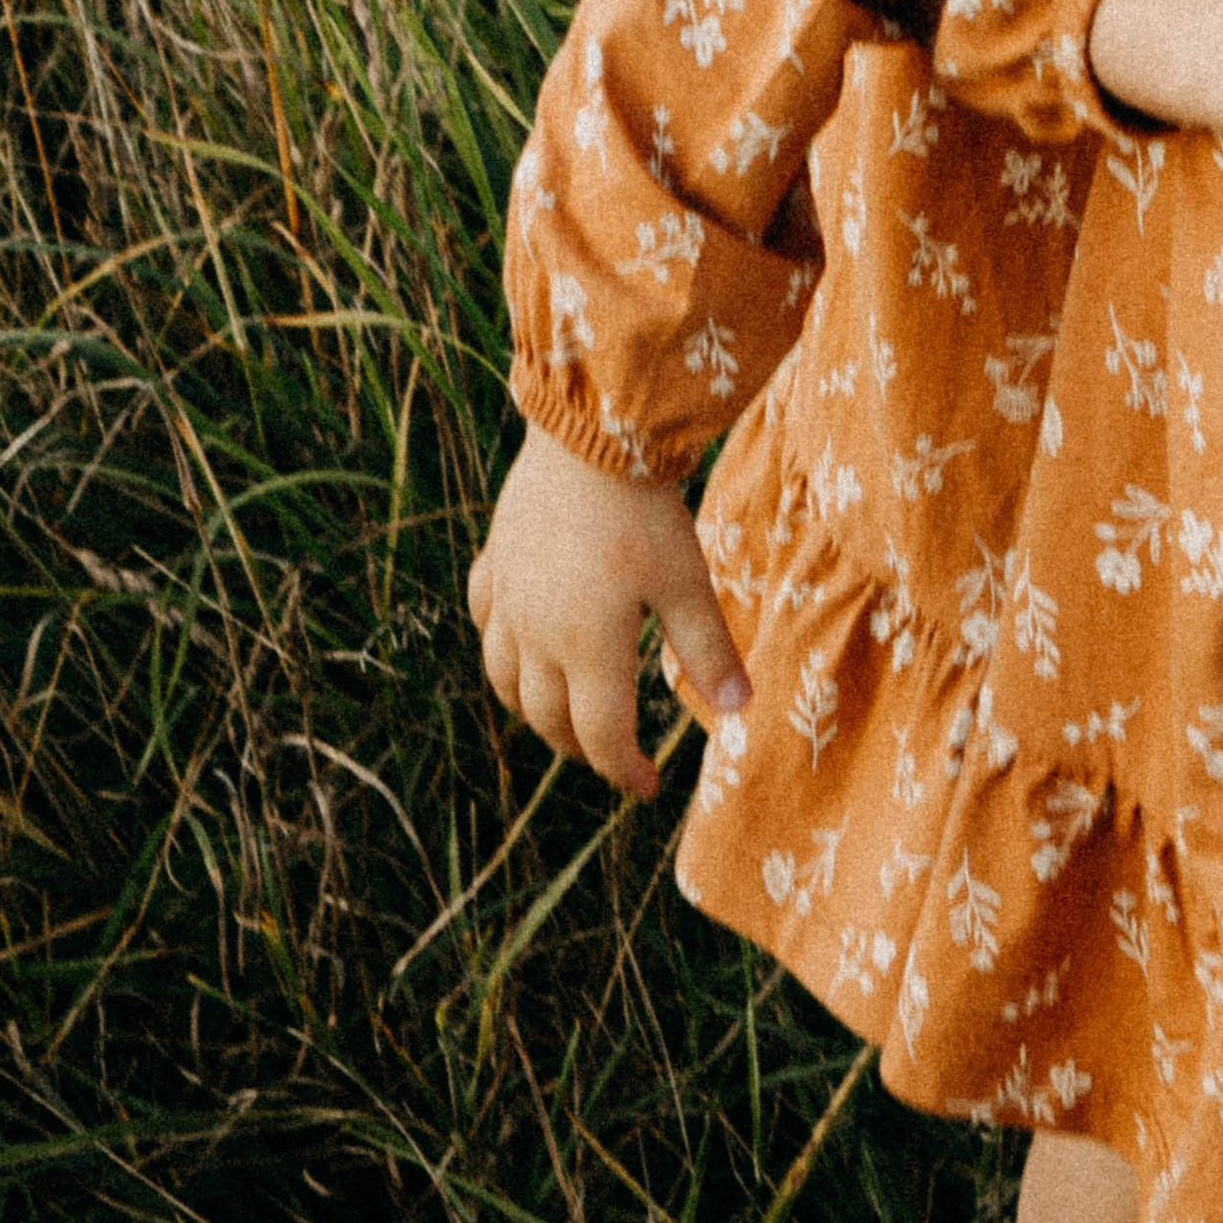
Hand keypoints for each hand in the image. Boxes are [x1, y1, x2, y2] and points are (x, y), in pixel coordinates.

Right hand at [467, 420, 750, 800]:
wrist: (588, 435)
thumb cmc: (644, 510)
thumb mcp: (686, 581)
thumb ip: (708, 650)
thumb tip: (738, 712)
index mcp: (587, 648)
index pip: (601, 735)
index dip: (624, 770)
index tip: (648, 788)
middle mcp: (536, 635)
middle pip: (547, 718)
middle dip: (580, 748)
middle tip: (611, 755)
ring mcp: (508, 599)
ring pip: (505, 679)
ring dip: (533, 709)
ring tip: (563, 716)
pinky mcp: (495, 561)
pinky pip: (485, 620)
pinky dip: (501, 646)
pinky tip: (519, 642)